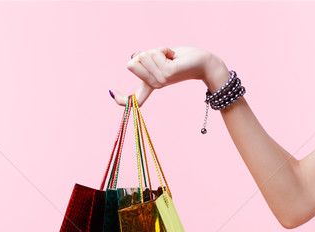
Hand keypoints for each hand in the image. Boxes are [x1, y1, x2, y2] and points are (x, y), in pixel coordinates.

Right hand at [110, 45, 229, 105]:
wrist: (202, 62)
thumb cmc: (181, 58)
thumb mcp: (158, 57)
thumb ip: (144, 59)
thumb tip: (132, 60)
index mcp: (151, 84)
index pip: (132, 99)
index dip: (120, 98)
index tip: (112, 92)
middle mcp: (154, 85)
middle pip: (132, 64)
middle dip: (145, 54)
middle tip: (162, 57)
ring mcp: (160, 81)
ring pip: (143, 56)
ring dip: (157, 50)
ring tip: (170, 56)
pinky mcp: (166, 74)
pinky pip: (154, 54)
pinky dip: (163, 49)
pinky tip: (173, 55)